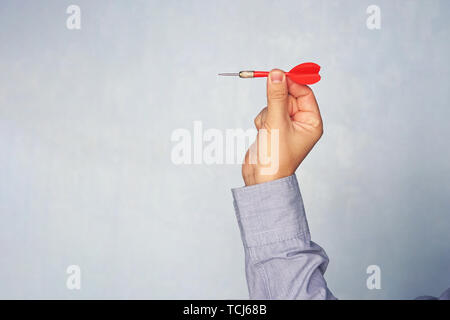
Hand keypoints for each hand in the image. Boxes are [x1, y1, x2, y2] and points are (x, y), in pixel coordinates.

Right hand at [242, 69, 322, 185]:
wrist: (260, 179)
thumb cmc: (276, 157)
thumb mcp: (276, 123)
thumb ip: (276, 96)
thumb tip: (276, 73)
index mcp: (311, 122)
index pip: (305, 93)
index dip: (292, 82)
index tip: (277, 74)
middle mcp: (301, 123)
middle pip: (289, 95)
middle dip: (276, 100)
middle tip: (270, 105)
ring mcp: (286, 125)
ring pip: (275, 103)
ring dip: (267, 112)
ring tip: (266, 129)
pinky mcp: (273, 128)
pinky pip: (266, 112)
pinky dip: (261, 119)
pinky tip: (261, 132)